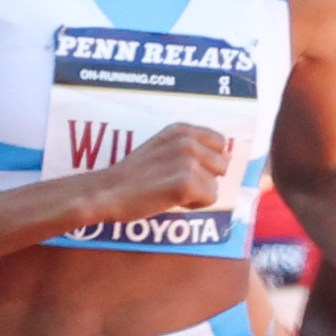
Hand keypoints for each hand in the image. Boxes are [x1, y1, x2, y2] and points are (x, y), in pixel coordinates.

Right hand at [94, 122, 229, 223]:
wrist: (108, 192)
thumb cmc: (133, 175)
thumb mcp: (161, 147)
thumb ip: (190, 148)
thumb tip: (227, 157)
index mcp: (181, 130)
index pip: (220, 143)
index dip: (208, 161)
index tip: (189, 170)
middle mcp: (187, 141)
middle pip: (221, 165)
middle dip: (205, 178)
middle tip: (176, 183)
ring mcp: (187, 162)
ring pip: (215, 185)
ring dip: (197, 194)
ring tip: (171, 192)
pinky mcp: (186, 184)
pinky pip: (209, 199)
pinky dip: (194, 205)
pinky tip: (172, 201)